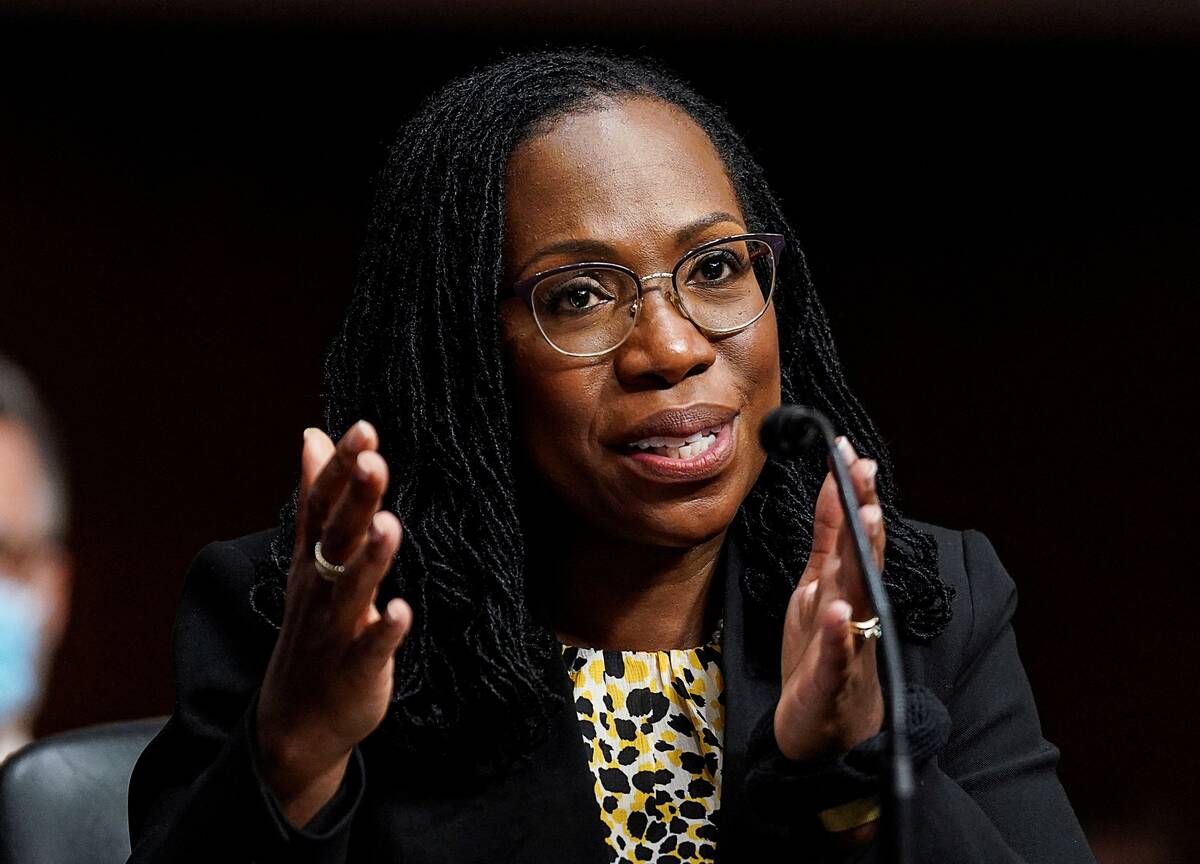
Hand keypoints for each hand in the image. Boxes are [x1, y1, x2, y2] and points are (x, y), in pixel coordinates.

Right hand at [255, 420, 412, 824]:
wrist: (296, 720)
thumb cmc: (314, 626)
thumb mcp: (310, 558)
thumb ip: (318, 497)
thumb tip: (313, 434)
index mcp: (313, 560)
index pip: (322, 505)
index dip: (340, 468)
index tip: (363, 429)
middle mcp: (320, 589)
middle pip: (336, 538)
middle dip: (354, 500)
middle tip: (373, 460)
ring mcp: (335, 630)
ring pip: (351, 589)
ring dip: (371, 558)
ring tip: (389, 525)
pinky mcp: (355, 671)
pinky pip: (370, 650)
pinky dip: (384, 631)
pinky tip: (401, 611)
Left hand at [774, 435, 884, 762]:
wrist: (825, 734)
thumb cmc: (823, 655)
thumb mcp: (819, 588)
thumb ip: (829, 540)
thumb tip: (835, 482)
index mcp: (846, 588)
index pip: (854, 534)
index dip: (853, 494)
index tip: (851, 451)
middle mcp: (855, 612)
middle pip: (863, 559)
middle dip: (866, 517)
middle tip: (866, 476)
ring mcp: (848, 647)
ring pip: (859, 599)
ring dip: (863, 562)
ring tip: (867, 522)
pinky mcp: (832, 682)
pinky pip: (837, 656)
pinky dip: (839, 635)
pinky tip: (838, 612)